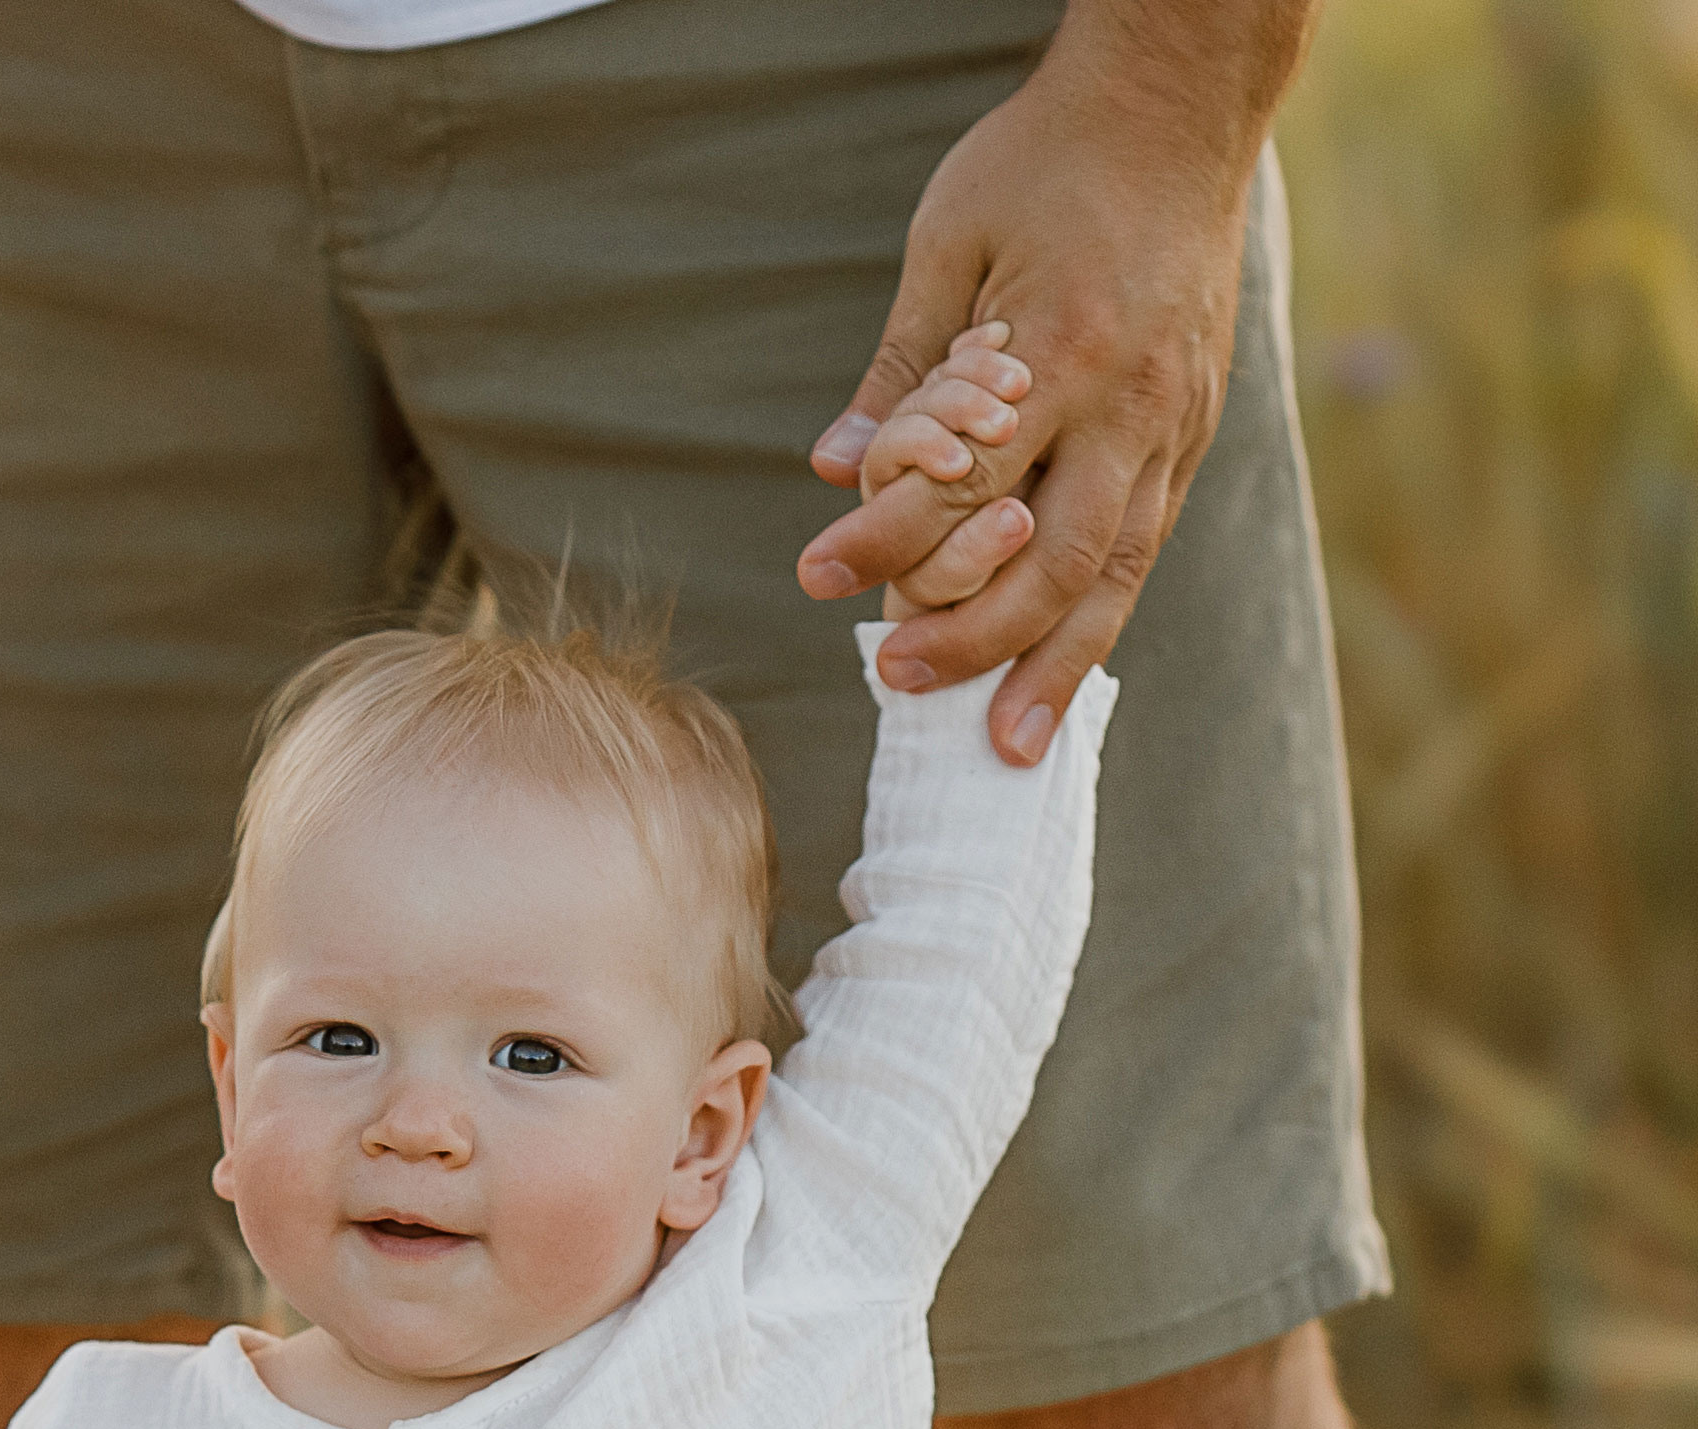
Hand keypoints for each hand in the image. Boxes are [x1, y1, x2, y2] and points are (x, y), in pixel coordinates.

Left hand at [797, 23, 1278, 761]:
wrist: (1179, 105)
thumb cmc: (1048, 159)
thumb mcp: (949, 239)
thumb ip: (900, 369)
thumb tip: (832, 471)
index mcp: (1061, 346)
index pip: (959, 478)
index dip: (884, 540)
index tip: (816, 579)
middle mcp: (1127, 400)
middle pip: (1051, 558)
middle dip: (974, 634)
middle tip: (900, 682)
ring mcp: (1172, 423)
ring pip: (1115, 575)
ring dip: (1055, 666)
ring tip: (1005, 742)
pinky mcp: (1193, 433)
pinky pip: (1143, 549)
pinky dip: (1098, 620)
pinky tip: (1058, 673)